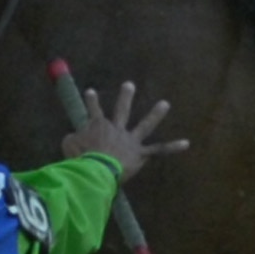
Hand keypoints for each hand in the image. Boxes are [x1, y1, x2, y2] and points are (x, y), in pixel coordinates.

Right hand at [62, 79, 186, 182]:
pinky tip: (186, 143)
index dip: (92, 101)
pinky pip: (158, 150)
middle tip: (130, 85)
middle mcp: (116, 129)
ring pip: (145, 125)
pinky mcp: (140, 154)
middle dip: (126, 97)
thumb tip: (73, 137)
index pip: (93, 110)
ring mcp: (130, 141)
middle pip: (122, 110)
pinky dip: (172, 147)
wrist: (96, 169)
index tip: (90, 91)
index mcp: (98, 126)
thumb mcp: (68, 145)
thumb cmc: (80, 158)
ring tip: (165, 104)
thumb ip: (72, 138)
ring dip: (155, 114)